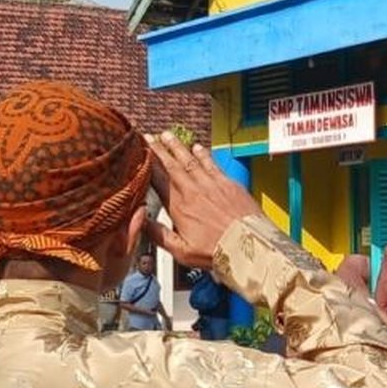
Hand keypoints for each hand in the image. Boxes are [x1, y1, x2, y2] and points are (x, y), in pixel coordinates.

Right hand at [145, 133, 262, 269]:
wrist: (249, 244)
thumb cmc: (216, 251)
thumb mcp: (181, 251)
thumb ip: (158, 235)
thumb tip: (139, 222)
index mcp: (178, 206)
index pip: (157, 179)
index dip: (146, 164)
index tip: (138, 152)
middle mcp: (193, 191)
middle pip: (171, 165)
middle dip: (159, 149)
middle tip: (149, 136)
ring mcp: (211, 185)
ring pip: (190, 160)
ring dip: (178, 147)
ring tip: (168, 136)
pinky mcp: (228, 183)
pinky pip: (212, 164)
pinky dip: (203, 154)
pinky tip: (197, 147)